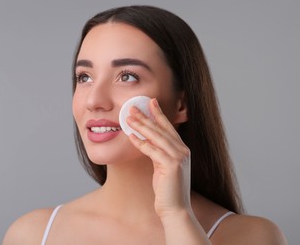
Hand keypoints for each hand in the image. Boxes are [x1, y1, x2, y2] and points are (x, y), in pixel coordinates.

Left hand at [127, 98, 191, 217]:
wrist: (175, 208)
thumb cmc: (167, 189)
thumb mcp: (163, 167)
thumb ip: (158, 153)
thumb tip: (146, 142)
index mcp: (182, 150)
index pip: (169, 127)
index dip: (159, 114)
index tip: (151, 102)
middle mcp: (182, 151)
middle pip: (161, 129)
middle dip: (146, 116)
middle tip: (133, 106)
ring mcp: (179, 157)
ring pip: (156, 137)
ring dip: (141, 126)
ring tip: (129, 117)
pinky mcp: (171, 165)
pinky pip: (152, 150)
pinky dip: (140, 142)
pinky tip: (130, 136)